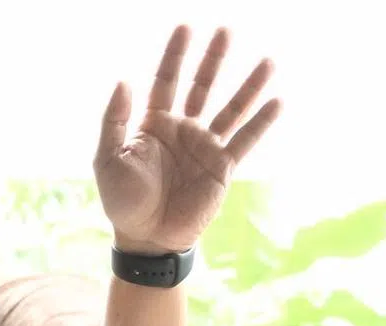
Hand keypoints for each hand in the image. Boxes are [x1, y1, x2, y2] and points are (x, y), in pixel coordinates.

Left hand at [94, 25, 280, 254]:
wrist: (148, 239)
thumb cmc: (124, 202)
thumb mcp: (107, 160)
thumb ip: (114, 120)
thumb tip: (124, 80)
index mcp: (154, 124)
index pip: (166, 80)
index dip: (176, 54)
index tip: (186, 27)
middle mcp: (183, 131)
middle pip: (201, 86)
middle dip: (213, 59)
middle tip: (226, 30)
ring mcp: (204, 148)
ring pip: (230, 109)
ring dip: (248, 86)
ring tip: (266, 62)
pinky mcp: (221, 169)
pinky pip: (245, 141)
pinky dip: (261, 123)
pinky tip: (277, 102)